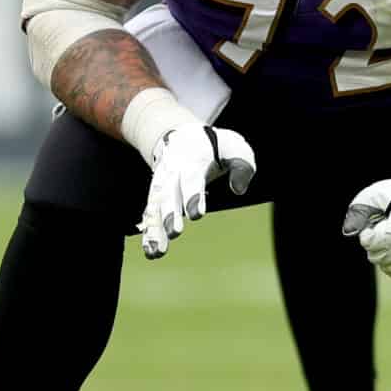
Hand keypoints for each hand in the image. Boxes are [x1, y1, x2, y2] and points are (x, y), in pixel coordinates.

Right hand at [138, 123, 256, 259]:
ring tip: (158, 252)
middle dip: (171, 214)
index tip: (196, 214)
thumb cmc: (215, 146)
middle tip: (175, 233)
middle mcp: (171, 174)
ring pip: (155, 208)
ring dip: (155, 230)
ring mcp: (161, 186)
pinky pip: (150, 216)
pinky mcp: (157, 198)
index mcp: (192, 160)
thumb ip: (241, 166)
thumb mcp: (234, 147)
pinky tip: (151, 253)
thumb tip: (239, 189)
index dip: (193, 196)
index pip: (192, 179)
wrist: (183, 137)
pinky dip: (149, 233)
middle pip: (169, 194)